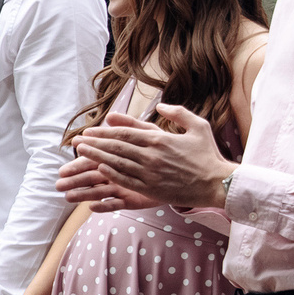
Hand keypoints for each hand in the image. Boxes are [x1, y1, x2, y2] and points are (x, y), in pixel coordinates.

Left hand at [69, 105, 232, 210]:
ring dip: (96, 158)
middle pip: (116, 147)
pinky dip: (110, 175)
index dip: (105, 132)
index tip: (90, 131)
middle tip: (76, 141)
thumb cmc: (208, 154)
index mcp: (160, 139)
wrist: (217, 183)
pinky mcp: (151, 189)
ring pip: (117, 164)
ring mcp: (150, 174)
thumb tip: (160, 105)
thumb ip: (178, 113)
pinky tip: (98, 170)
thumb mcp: (198, 126)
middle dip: (94, 143)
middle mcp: (151, 156)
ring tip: (80, 154)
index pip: (125, 133)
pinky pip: (126, 181)